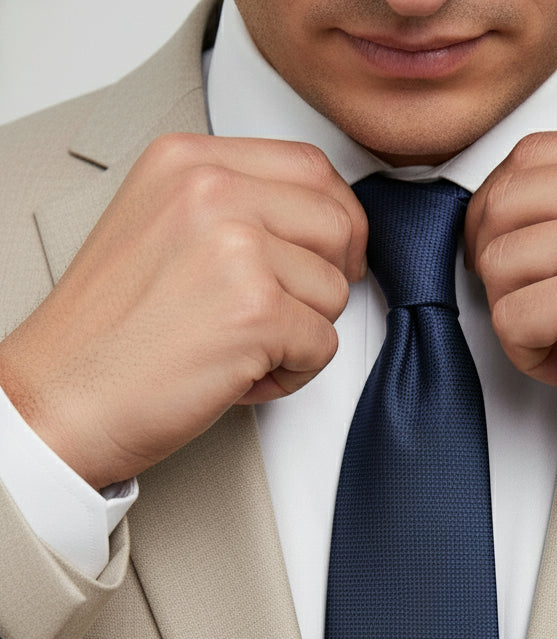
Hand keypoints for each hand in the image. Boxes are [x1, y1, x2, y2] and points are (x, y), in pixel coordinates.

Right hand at [0, 134, 367, 487]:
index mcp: (187, 160)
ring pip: (335, 291)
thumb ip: (232, 209)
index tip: (327, 258)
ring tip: (239, 351)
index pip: (310, 168)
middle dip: (325, 282)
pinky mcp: (256, 312)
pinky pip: (323, 345)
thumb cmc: (105, 336)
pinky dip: (292, 375)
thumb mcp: (161, 229)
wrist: (61, 400)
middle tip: (284, 317)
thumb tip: (315, 225)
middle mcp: (212, 190)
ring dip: (302, 335)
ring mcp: (237, 248)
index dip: (335, 222)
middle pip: (336, 224)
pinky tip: (237, 377)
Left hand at [465, 128, 556, 482]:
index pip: (532, 156)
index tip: (514, 256)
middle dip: (497, 266)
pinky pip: (509, 320)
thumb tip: (525, 219)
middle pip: (502, 203)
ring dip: (513, 315)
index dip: (502, 214)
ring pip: (496, 262)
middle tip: (528, 305)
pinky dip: (526, 356)